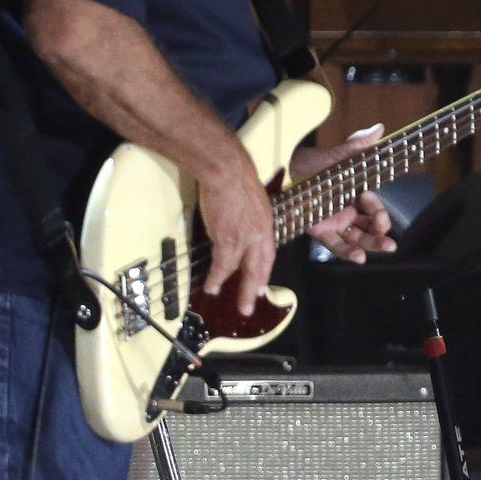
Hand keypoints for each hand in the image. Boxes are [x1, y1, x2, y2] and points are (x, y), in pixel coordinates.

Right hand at [198, 151, 277, 314]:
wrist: (228, 173)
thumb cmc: (238, 180)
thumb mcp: (254, 202)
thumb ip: (249, 218)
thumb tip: (239, 226)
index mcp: (266, 225)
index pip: (268, 254)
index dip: (263, 272)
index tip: (261, 286)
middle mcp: (259, 235)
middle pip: (259, 268)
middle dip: (254, 289)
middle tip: (249, 306)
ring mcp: (244, 238)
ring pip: (241, 270)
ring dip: (238, 289)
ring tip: (236, 305)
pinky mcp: (227, 238)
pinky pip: (223, 264)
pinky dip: (218, 277)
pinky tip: (213, 287)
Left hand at [293, 124, 397, 264]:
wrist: (278, 173)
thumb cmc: (306, 163)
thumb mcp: (332, 155)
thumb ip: (356, 146)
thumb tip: (379, 129)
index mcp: (354, 191)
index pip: (373, 204)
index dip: (379, 212)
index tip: (378, 215)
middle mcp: (348, 208)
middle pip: (370, 225)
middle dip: (381, 234)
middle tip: (389, 243)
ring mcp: (335, 221)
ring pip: (358, 237)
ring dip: (372, 245)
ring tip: (384, 249)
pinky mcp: (321, 231)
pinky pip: (337, 245)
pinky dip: (349, 252)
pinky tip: (359, 258)